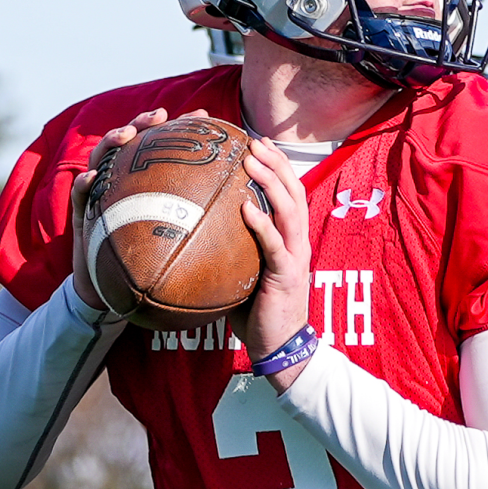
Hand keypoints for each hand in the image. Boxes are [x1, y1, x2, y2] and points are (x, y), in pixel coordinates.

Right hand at [69, 107, 207, 310]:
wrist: (114, 290)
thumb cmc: (149, 261)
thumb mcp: (178, 238)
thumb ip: (201, 219)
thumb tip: (244, 208)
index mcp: (145, 181)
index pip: (162, 146)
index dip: (181, 129)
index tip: (201, 115)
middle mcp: (122, 181)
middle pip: (130, 142)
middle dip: (143, 123)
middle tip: (160, 115)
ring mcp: (100, 194)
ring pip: (101, 158)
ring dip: (111, 142)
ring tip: (125, 135)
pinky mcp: (82, 214)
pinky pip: (79, 196)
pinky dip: (83, 185)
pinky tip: (90, 179)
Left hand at [235, 138, 311, 391]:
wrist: (278, 347)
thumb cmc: (256, 312)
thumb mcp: (242, 272)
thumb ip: (228, 249)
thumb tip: (190, 230)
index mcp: (290, 238)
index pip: (289, 192)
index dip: (277, 165)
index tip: (257, 143)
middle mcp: (297, 241)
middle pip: (293, 190)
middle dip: (275, 162)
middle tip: (253, 141)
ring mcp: (295, 256)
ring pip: (290, 209)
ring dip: (271, 182)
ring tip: (252, 162)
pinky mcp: (287, 275)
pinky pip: (275, 244)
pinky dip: (262, 223)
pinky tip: (245, 208)